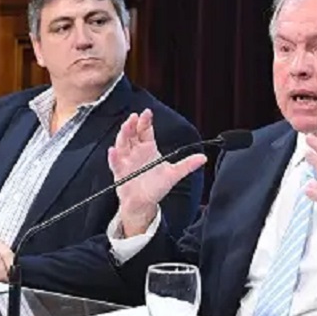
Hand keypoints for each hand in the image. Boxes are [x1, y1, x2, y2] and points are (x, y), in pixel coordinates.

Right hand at [108, 109, 205, 237]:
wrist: (144, 202)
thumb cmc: (156, 186)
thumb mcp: (173, 174)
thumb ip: (187, 165)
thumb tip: (203, 158)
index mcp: (148, 148)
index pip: (146, 131)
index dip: (146, 122)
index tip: (147, 113)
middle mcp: (136, 151)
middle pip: (132, 134)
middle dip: (132, 125)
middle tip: (135, 117)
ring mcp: (126, 160)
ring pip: (122, 144)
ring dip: (123, 135)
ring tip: (126, 127)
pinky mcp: (119, 171)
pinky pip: (115, 163)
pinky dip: (113, 157)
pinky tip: (113, 151)